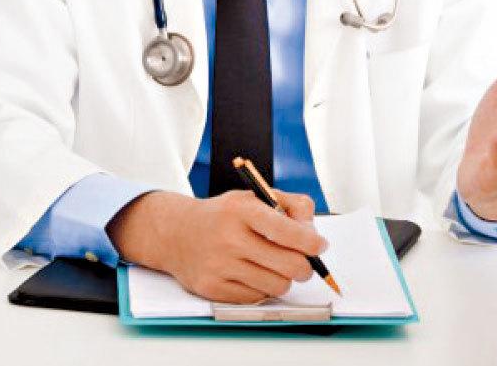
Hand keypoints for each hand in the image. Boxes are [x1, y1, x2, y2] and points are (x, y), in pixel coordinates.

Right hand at [107, 188, 326, 303]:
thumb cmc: (224, 215)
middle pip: (289, 265)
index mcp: (242, 209)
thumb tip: (314, 236)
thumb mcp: (255, 197)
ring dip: (283, 279)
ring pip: (277, 286)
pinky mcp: (211, 288)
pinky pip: (256, 298)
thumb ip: (291, 207)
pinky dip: (261, 289)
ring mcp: (218, 265)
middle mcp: (228, 237)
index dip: (310, 243)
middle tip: (303, 264)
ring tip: (274, 267)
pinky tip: (252, 274)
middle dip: (305, 267)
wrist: (176, 233)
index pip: (286, 230)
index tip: (320, 247)